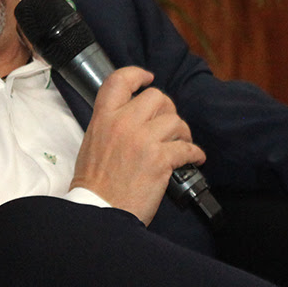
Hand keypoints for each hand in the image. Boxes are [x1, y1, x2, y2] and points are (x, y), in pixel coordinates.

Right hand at [69, 66, 206, 223]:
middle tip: (167, 126)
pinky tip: (194, 158)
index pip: (119, 81)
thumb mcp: (92, 144)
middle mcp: (123, 124)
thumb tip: (134, 117)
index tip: (148, 78)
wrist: (99, 211)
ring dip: (182, 133)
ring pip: (176, 121)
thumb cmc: (94, 185)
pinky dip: (195, 153)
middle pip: (157, 97)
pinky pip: (188, 148)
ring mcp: (142, 141)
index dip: (137, 74)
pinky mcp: (159, 160)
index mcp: (103, 118)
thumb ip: (110, 124)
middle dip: (168, 110)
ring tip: (179, 145)